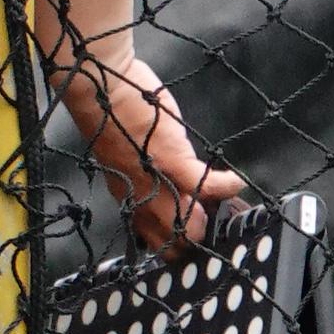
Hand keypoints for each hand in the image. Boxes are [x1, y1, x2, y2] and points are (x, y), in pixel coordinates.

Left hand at [57, 49, 244, 254]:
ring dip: (210, 219)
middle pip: (172, 244)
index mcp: (128, 197)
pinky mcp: (171, 159)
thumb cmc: (112, 116)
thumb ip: (144, 178)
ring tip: (218, 204)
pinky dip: (226, 186)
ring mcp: (156, 181)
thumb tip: (170, 186)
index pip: (152, 240)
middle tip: (212, 223)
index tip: (192, 238)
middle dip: (196, 241)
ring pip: (189, 225)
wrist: (99, 87)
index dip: (175, 246)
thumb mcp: (123, 159)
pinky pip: (206, 185)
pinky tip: (234, 181)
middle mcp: (139, 198)